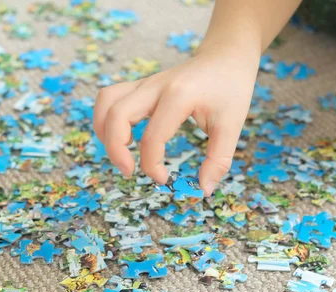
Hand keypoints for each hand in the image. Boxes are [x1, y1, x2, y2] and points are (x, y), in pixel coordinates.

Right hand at [93, 49, 259, 195]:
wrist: (226, 56)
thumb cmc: (230, 89)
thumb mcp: (231, 125)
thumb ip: (218, 160)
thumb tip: (204, 190)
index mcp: (178, 96)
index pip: (151, 137)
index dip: (151, 165)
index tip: (163, 179)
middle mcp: (155, 86)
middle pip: (116, 115)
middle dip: (115, 150)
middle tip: (129, 171)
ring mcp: (144, 83)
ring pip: (105, 101)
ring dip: (103, 131)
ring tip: (118, 154)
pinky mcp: (140, 85)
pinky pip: (109, 98)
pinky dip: (105, 119)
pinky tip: (118, 137)